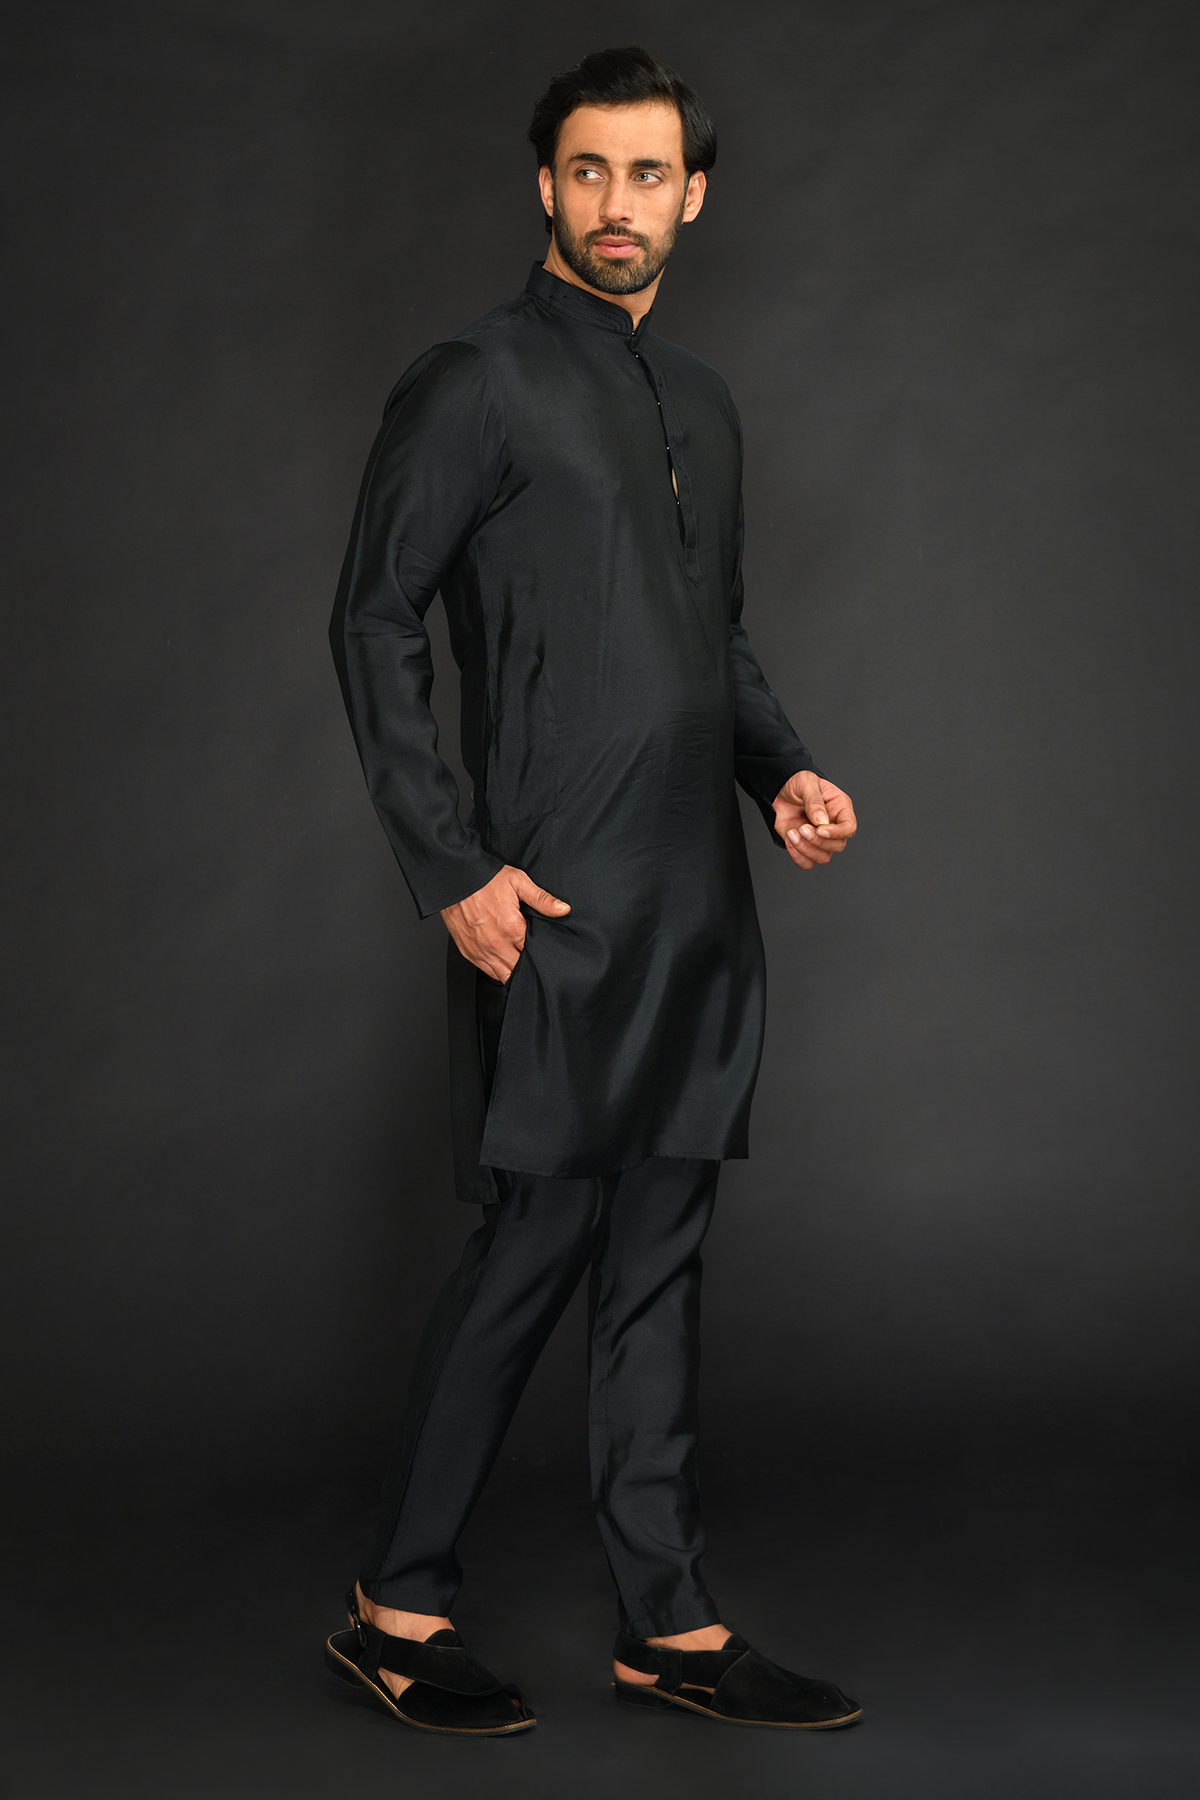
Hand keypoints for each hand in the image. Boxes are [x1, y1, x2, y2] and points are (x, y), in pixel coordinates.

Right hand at [440, 865, 569, 981]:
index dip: (541, 955)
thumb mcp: (518, 882)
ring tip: (521, 964)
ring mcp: (481, 951)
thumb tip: (563, 909)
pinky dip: (497, 970)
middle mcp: (496, 944)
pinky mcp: (469, 952)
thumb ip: (542, 899)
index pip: (534, 954)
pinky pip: (487, 971)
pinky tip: (504, 963)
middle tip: (535, 960)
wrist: (455, 879)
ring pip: (504, 976)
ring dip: (513, 972)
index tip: (545, 951)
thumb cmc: (485, 879)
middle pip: (520, 969)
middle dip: (529, 967)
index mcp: (512, 929)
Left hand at [772, 771, 856, 869]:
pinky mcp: (804, 846)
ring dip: (806, 849)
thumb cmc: (797, 782)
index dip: (837, 833)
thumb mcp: (806, 782)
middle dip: (818, 841)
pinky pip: (807, 863)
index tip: (820, 829)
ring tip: (792, 833)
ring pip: (823, 858)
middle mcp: (833, 826)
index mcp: (840, 808)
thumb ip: (814, 801)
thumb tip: (822, 821)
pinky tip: (789, 839)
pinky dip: (797, 856)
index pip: (849, 828)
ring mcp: (819, 839)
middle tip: (802, 828)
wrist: (777, 789)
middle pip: (838, 846)